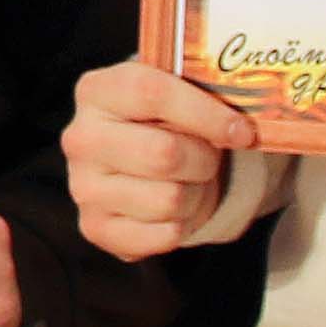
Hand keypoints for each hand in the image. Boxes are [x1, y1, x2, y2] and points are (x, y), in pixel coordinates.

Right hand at [65, 59, 257, 260]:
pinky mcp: (95, 228)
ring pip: (169, 199)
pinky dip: (183, 225)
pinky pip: (164, 235)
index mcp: (97, 91)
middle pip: (164, 154)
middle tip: (209, 158)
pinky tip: (174, 209)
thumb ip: (206, 96)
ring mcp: (83, 187)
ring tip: (188, 182)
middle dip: (204, 160)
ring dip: (196, 195)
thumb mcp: (178, 95)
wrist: (140, 162)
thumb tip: (244, 128)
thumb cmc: (166, 123)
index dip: (206, 114)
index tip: (243, 132)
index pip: (152, 93)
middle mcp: (81, 139)